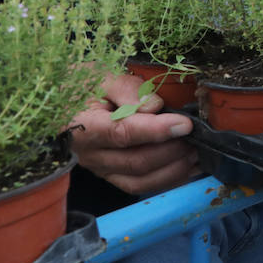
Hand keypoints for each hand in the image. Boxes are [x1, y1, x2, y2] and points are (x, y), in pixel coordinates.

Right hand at [68, 73, 199, 195]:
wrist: (65, 100)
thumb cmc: (85, 85)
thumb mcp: (102, 76)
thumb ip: (127, 89)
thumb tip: (154, 106)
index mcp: (83, 127)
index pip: (122, 133)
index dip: (156, 131)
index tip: (184, 123)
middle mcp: (90, 155)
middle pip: (136, 161)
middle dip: (172, 150)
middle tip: (197, 136)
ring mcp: (100, 169)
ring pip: (140, 180)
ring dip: (174, 169)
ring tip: (197, 151)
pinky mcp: (111, 176)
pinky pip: (140, 186)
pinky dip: (168, 180)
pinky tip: (189, 167)